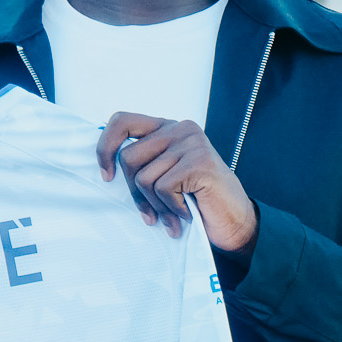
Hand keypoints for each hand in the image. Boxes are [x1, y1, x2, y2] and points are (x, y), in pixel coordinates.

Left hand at [96, 113, 257, 250]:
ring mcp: (191, 143)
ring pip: (144, 178)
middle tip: (150, 214)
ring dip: (155, 206)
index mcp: (167, 127)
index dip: (105, 148)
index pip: (121, 121)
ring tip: (172, 217)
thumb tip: (106, 168)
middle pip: (128, 158)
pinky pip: (164, 188)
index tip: (107, 175)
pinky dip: (171, 208)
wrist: (235, 221)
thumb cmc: (197, 201)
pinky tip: (186, 213)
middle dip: (135, 193)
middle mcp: (179, 129)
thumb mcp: (165, 175)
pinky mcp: (199, 162)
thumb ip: (144, 164)